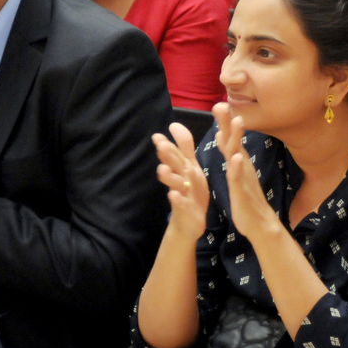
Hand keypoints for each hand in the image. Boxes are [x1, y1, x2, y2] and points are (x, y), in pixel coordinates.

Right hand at [153, 122, 208, 240]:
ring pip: (174, 184)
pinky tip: (172, 195)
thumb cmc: (190, 191)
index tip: (157, 136)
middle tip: (160, 145)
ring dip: (168, 177)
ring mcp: (181, 195)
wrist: (189, 222)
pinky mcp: (185, 210)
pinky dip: (177, 200)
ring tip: (162, 170)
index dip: (166, 145)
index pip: (173, 154)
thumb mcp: (190, 166)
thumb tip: (173, 124)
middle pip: (173, 166)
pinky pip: (181, 204)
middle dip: (167, 156)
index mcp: (182, 168)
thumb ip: (184, 146)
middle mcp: (179, 180)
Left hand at [213, 103, 275, 241]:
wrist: (260, 223)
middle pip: (233, 140)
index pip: (229, 137)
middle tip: (221, 104)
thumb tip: (222, 134)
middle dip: (227, 122)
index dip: (223, 121)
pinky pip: (238, 178)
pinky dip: (237, 167)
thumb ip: (230, 152)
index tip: (218, 102)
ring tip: (236, 121)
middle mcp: (242, 165)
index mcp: (237, 161)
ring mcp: (243, 177)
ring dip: (236, 138)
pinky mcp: (242, 192)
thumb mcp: (236, 171)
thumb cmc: (246, 197)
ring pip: (238, 155)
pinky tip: (236, 158)